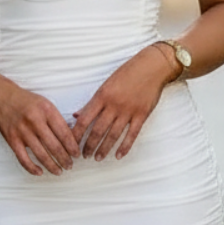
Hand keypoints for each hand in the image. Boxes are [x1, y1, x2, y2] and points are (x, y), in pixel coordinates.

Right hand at [0, 85, 80, 176]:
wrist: (3, 98)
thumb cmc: (27, 102)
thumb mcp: (46, 104)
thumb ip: (57, 119)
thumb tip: (71, 138)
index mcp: (47, 111)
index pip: (64, 133)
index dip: (72, 147)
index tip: (76, 154)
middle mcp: (35, 121)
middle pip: (54, 146)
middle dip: (65, 159)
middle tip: (70, 165)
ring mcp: (23, 131)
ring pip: (41, 155)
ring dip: (52, 166)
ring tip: (59, 171)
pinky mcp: (12, 139)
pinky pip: (23, 158)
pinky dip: (32, 168)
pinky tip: (40, 172)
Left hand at [72, 46, 175, 160]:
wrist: (152, 67)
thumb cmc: (127, 73)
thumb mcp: (106, 84)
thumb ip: (92, 102)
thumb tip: (76, 115)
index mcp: (102, 96)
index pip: (84, 119)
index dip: (76, 134)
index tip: (71, 144)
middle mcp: (114, 105)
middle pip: (98, 130)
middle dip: (89, 145)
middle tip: (84, 156)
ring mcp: (128, 111)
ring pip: (113, 135)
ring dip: (104, 149)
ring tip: (98, 158)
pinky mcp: (142, 115)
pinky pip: (132, 135)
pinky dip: (124, 147)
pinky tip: (118, 155)